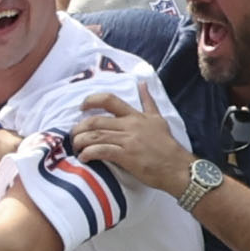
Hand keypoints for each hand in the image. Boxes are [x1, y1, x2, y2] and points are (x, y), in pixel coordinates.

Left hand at [68, 85, 195, 193]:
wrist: (176, 166)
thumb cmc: (167, 145)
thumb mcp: (158, 119)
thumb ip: (148, 102)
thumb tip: (143, 83)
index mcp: (135, 116)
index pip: (110, 100)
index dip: (91, 100)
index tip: (81, 107)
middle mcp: (129, 125)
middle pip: (96, 120)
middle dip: (79, 127)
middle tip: (73, 134)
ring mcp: (127, 140)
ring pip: (96, 136)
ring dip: (81, 141)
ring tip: (76, 147)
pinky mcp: (126, 156)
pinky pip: (102, 151)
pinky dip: (89, 153)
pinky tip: (84, 158)